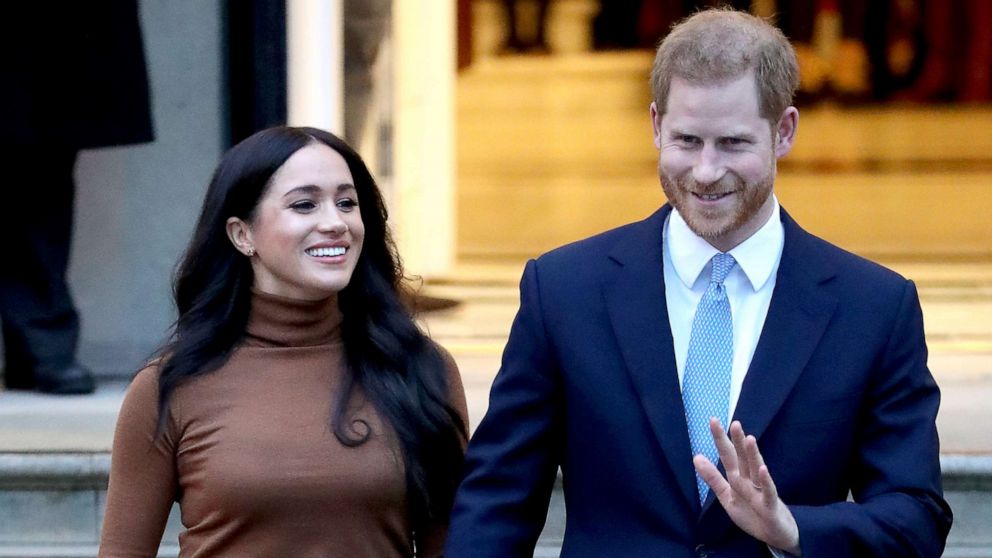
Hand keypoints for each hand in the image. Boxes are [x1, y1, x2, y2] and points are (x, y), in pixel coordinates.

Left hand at [694, 419, 800, 555]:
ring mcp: (761, 492)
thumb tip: (696, 457)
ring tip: (749, 438)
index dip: (721, 439)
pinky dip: (766, 482)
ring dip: (753, 455)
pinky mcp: (771, 506)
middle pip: (743, 459)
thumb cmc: (752, 513)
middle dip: (738, 442)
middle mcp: (750, 481)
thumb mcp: (727, 496)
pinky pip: (768, 492)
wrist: (776, 537)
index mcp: (738, 478)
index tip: (713, 420)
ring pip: (756, 471)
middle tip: (734, 423)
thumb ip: (713, 478)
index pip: (728, 455)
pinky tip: (762, 469)